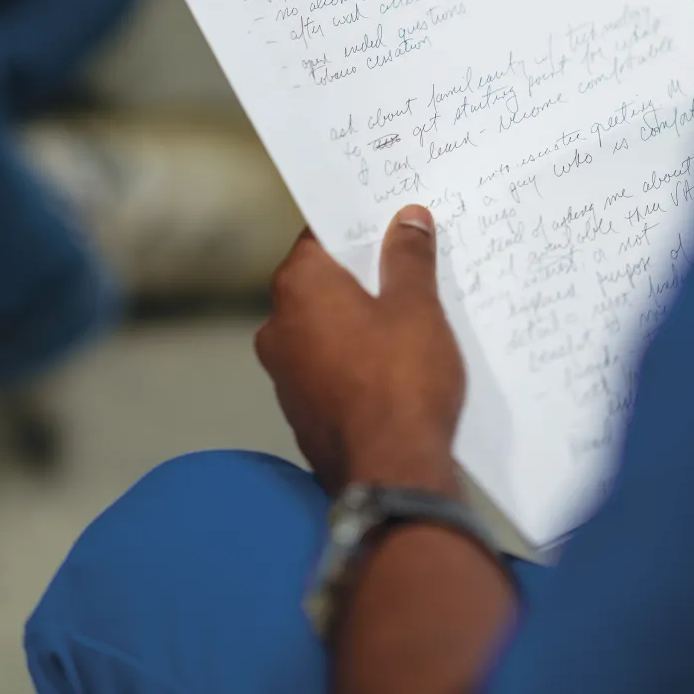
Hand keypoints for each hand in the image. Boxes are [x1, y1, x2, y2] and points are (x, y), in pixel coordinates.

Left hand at [255, 207, 465, 496]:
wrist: (390, 476)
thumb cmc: (401, 379)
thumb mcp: (416, 307)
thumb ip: (407, 256)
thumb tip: (407, 217)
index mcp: (298, 288)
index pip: (319, 238)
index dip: (357, 230)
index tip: (390, 228)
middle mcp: (277, 326)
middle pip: (321, 284)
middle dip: (361, 278)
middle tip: (408, 273)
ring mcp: (283, 374)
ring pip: (324, 329)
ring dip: (357, 323)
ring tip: (409, 323)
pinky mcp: (300, 413)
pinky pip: (327, 370)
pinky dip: (353, 363)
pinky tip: (393, 371)